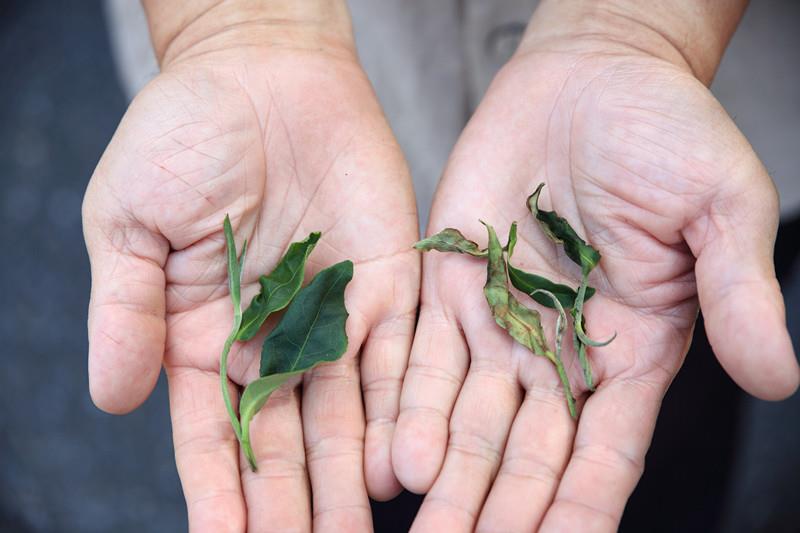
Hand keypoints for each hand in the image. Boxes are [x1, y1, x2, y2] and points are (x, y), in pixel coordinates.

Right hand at [83, 6, 417, 530]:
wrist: (262, 68)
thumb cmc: (183, 134)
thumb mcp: (130, 221)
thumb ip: (126, 310)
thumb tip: (113, 399)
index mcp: (207, 335)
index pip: (213, 435)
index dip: (219, 494)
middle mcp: (275, 338)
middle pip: (286, 442)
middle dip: (293, 506)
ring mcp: (336, 314)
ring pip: (347, 415)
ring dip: (349, 480)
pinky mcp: (388, 282)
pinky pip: (400, 355)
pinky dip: (401, 410)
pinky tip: (400, 465)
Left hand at [392, 3, 798, 530]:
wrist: (592, 74)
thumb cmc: (668, 131)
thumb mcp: (723, 208)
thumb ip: (739, 294)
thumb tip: (779, 377)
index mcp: (634, 348)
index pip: (607, 450)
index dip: (582, 505)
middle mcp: (561, 349)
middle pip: (528, 450)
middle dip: (499, 509)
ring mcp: (502, 321)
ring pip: (468, 416)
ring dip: (446, 473)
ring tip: (422, 525)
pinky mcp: (452, 284)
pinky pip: (422, 352)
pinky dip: (407, 403)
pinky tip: (392, 452)